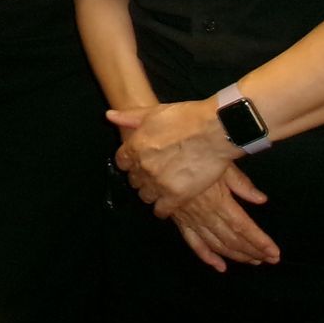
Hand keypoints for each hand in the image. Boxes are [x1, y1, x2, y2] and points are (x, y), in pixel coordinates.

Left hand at [109, 99, 237, 215]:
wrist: (214, 131)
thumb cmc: (186, 118)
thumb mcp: (154, 112)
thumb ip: (130, 117)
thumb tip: (109, 116)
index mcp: (135, 146)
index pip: (121, 162)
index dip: (130, 162)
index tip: (138, 161)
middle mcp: (143, 167)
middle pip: (134, 180)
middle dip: (141, 177)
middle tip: (154, 173)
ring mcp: (159, 183)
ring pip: (145, 196)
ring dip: (151, 192)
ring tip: (162, 187)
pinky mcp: (176, 196)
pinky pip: (161, 210)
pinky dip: (163, 208)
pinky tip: (169, 202)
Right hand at [166, 165, 278, 272]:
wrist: (160, 155)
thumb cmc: (194, 155)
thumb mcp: (222, 163)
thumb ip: (242, 184)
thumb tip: (261, 199)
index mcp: (219, 201)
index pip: (244, 227)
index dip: (260, 242)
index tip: (274, 252)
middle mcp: (206, 215)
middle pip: (232, 239)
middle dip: (252, 252)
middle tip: (269, 259)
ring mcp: (191, 220)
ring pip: (216, 244)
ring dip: (235, 255)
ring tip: (253, 261)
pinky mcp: (180, 221)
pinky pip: (194, 243)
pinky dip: (207, 257)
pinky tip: (219, 266)